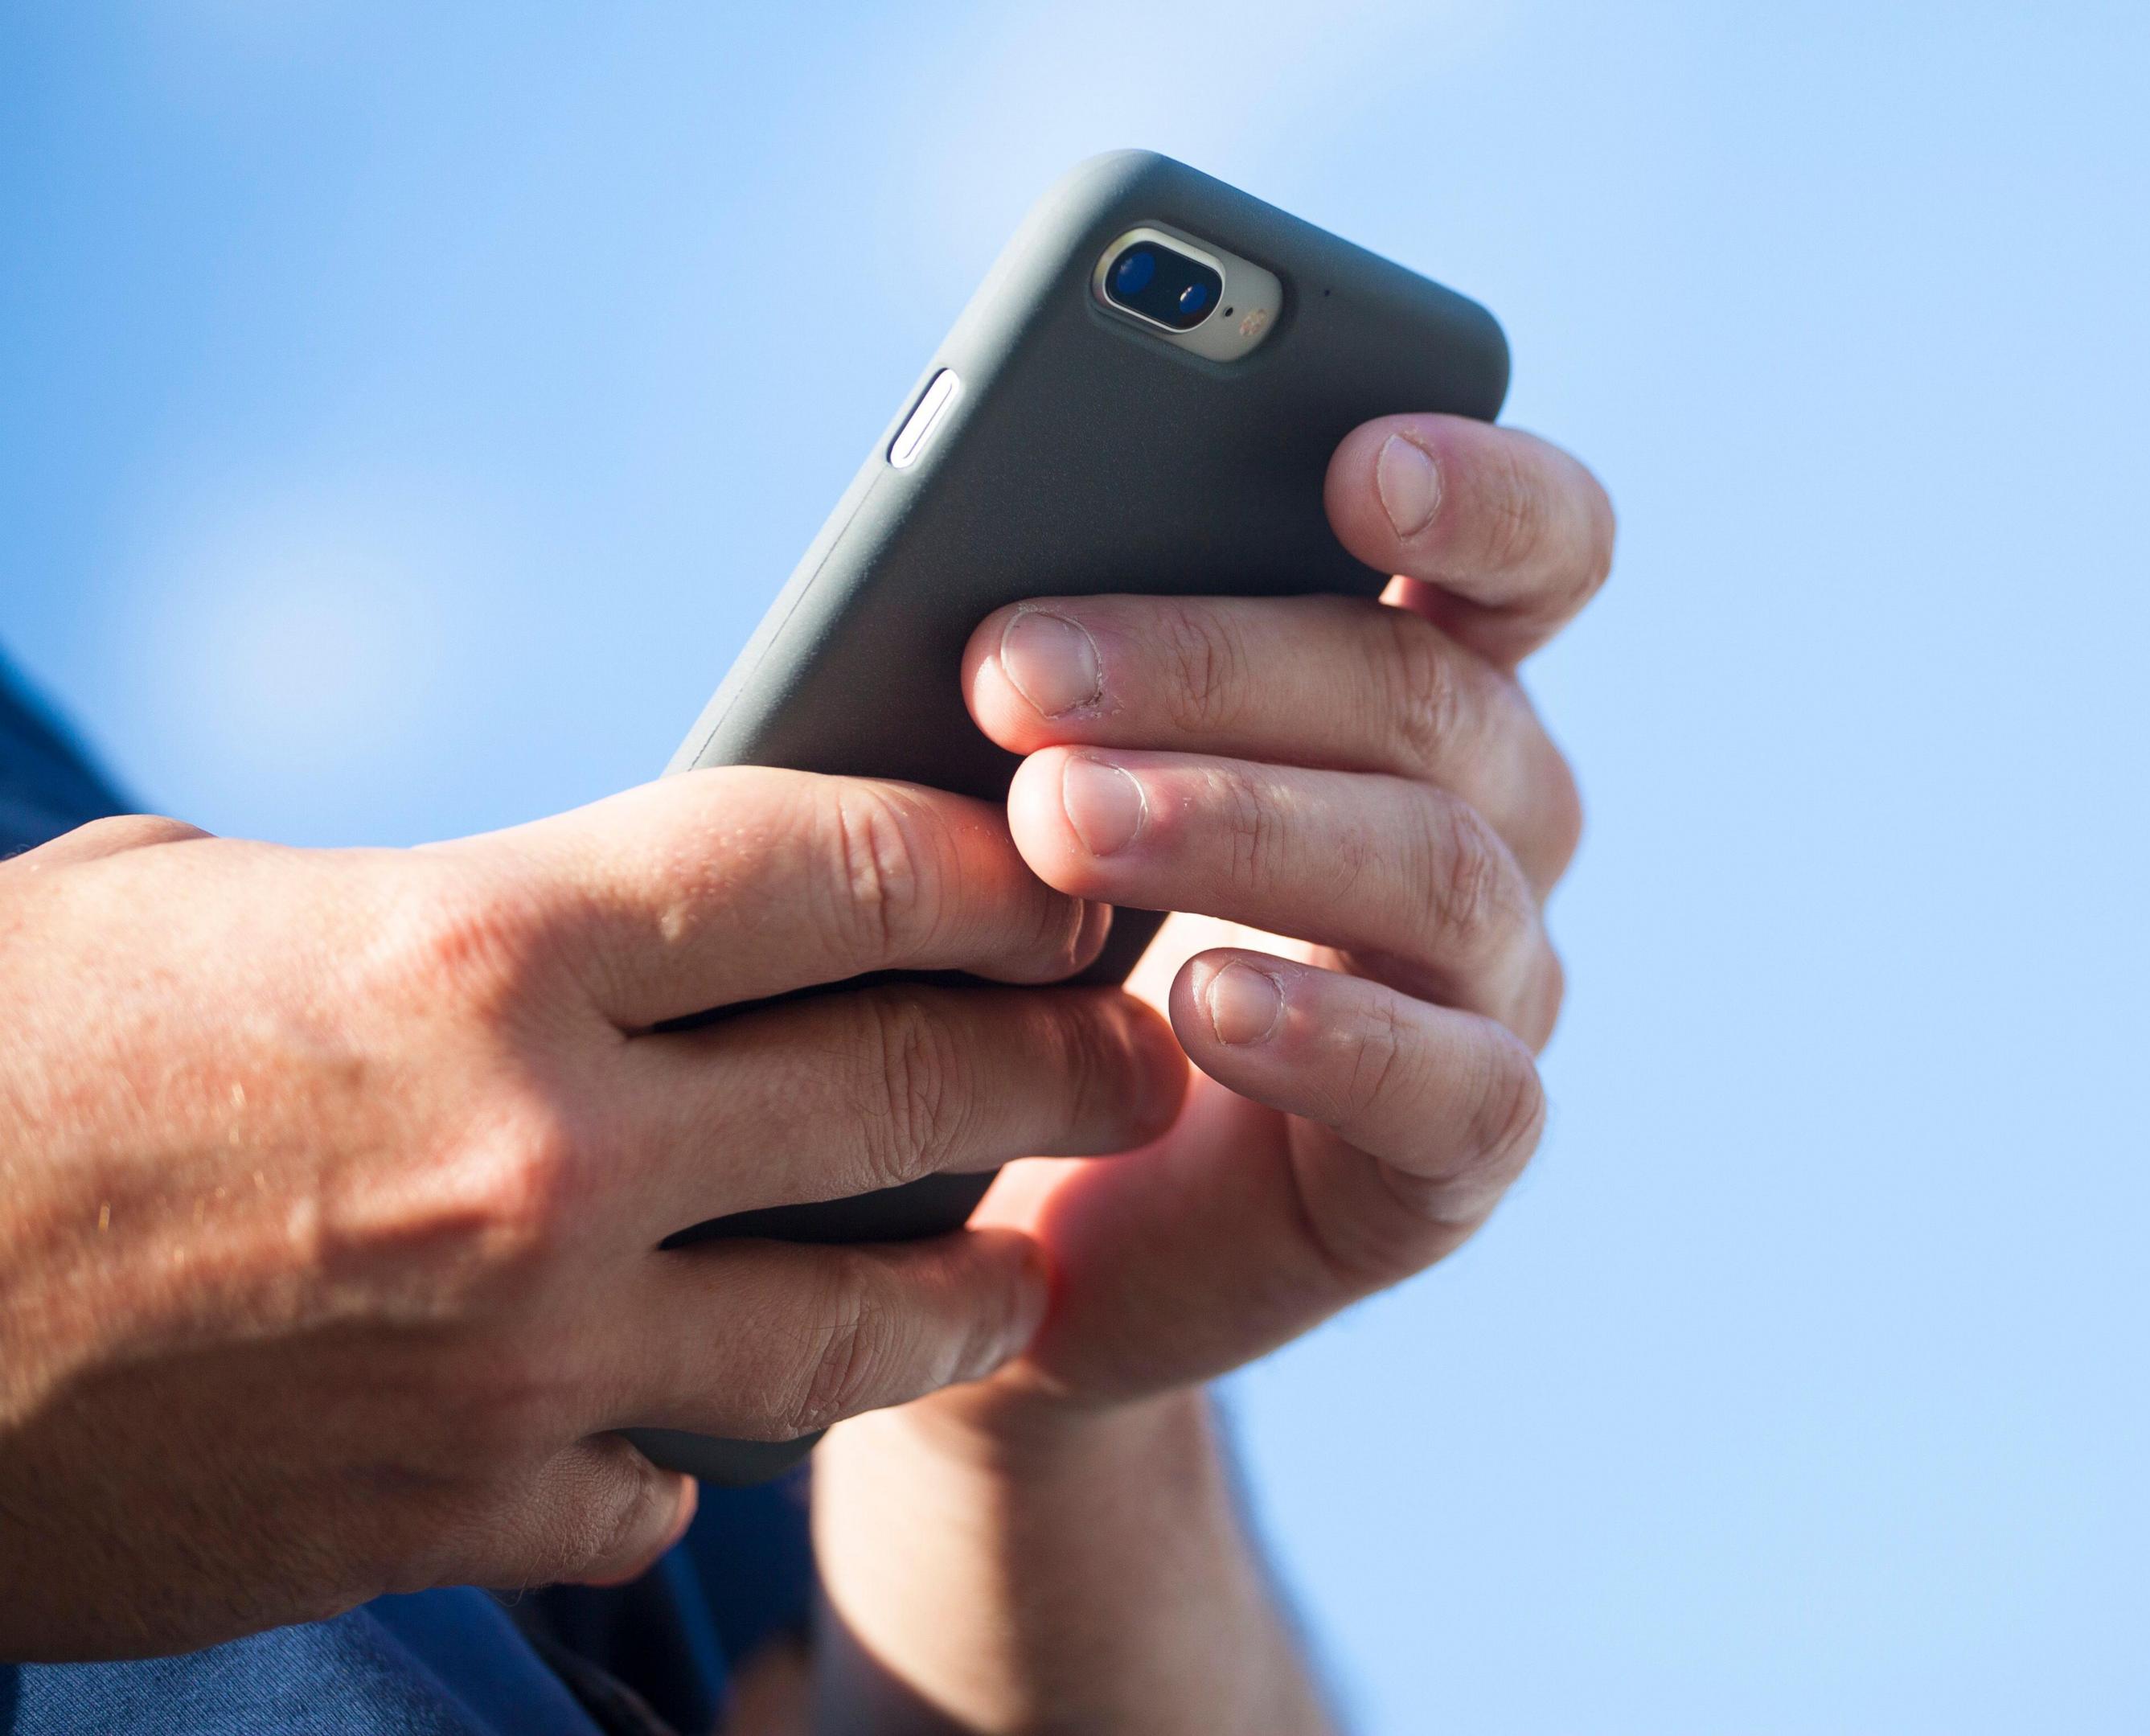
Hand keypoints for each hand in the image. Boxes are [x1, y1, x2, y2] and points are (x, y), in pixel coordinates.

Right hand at [0, 770, 1182, 1659]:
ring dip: (961, 1296)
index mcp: (486, 949)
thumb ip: (445, 916)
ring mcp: (517, 1362)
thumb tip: (605, 923)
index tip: (1084, 872)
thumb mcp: (206, 909)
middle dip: (1074, 1069)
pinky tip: (695, 1418)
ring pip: (860, 1342)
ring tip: (1012, 1268)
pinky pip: (662, 1492)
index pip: (854, 868)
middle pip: (925, 1096)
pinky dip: (688, 1453)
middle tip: (1146, 1058)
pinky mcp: (456, 1515)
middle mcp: (544, 1157)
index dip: (1007, 861)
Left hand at [963, 411, 1605, 1418]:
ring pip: (1441, 868)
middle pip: (1433, 698)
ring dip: (1240, 823)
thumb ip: (1062, 673)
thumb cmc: (1025, 945)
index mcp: (1422, 682)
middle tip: (1011, 672)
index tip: (1354, 463)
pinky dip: (1331, 1032)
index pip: (1533, 550)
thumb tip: (987, 594)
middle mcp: (1498, 818)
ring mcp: (1498, 987)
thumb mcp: (1030, 777)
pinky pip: (1455, 1084)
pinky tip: (1200, 1008)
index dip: (1479, 493)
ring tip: (1058, 824)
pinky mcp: (1460, 1155)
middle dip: (1215, 664)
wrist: (1017, 1214)